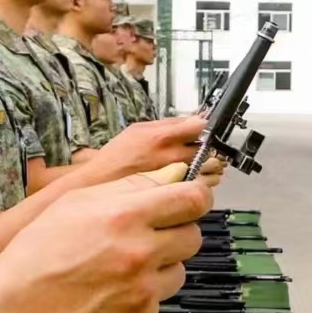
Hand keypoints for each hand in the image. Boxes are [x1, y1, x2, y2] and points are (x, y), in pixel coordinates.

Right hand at [0, 166, 210, 312]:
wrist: (12, 310)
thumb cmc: (36, 255)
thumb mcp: (77, 202)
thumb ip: (131, 186)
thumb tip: (174, 175)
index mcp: (125, 217)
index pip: (192, 200)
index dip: (196, 197)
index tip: (191, 199)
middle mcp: (140, 254)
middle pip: (192, 236)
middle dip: (175, 232)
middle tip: (145, 236)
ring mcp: (143, 293)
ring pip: (177, 272)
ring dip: (159, 268)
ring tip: (119, 269)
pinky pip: (156, 303)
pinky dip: (140, 298)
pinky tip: (109, 295)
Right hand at [81, 115, 207, 181]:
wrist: (101, 184)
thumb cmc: (117, 158)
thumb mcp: (139, 129)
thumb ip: (170, 124)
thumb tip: (195, 118)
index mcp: (162, 138)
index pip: (201, 126)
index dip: (207, 126)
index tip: (208, 127)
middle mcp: (171, 158)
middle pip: (210, 149)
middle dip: (210, 148)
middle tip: (204, 147)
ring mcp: (175, 178)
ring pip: (209, 170)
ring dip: (209, 166)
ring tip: (199, 163)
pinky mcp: (177, 194)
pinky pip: (200, 186)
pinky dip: (201, 181)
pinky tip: (191, 177)